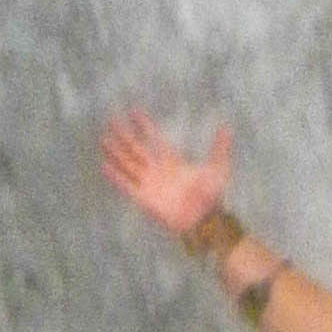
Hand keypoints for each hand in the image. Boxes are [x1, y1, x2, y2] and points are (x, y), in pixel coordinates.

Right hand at [100, 107, 232, 247]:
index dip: (145, 125)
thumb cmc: (211, 196)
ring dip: (116, 152)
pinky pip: (126, 185)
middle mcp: (157, 169)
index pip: (154, 138)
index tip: (134, 111)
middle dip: (124, 134)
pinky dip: (116, 176)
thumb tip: (228, 127)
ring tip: (103, 139)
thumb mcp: (218, 167)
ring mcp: (149, 183)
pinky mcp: (144, 199)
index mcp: (171, 160)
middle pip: (136, 148)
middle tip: (112, 119)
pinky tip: (104, 166)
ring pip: (128, 163)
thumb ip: (220, 147)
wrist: (204, 220)